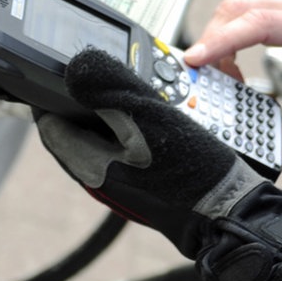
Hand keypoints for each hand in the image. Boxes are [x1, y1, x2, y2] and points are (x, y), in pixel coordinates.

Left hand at [36, 50, 281, 280]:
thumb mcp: (148, 117)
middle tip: (108, 72)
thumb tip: (74, 68)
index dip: (53, 93)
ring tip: (136, 89)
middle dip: (89, 98)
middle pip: (78, 128)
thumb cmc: (193, 173)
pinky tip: (159, 116)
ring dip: (117, 111)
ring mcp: (121, 183)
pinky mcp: (143, 183)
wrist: (231, 211)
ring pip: (105, 136)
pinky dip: (138, 127)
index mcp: (88, 165)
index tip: (66, 68)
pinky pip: (129, 147)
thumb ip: (108, 89)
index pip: (50, 124)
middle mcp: (99, 178)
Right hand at [184, 0, 281, 160]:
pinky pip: (246, 17)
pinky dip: (230, 39)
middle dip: (210, 42)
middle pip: (236, 11)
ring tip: (220, 81)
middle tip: (199, 79)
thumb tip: (270, 155)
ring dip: (219, 42)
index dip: (222, 41)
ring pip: (236, 11)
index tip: (196, 59)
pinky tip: (234, 70)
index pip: (256, 24)